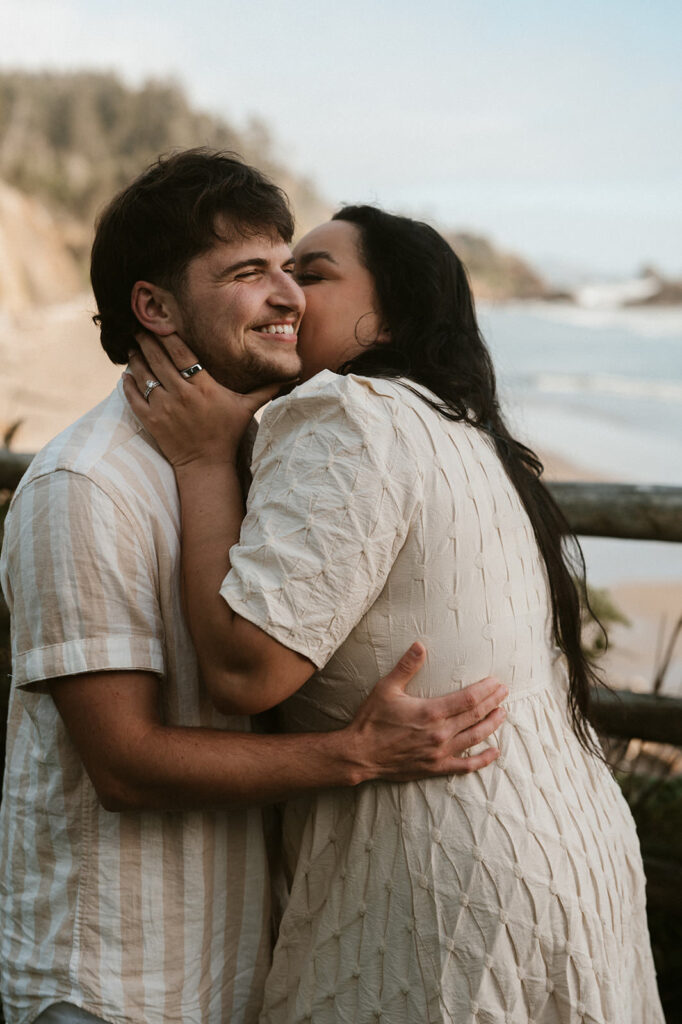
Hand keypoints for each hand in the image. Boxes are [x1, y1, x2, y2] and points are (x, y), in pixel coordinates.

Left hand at [122, 331, 278, 468]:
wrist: (206, 465)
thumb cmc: (228, 434)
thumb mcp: (247, 409)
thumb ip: (265, 390)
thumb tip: (291, 376)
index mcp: (204, 388)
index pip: (182, 354)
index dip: (169, 337)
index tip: (160, 324)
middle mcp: (182, 395)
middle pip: (159, 360)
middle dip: (147, 341)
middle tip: (139, 328)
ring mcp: (165, 409)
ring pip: (144, 376)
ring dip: (136, 359)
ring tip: (132, 347)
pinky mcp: (152, 422)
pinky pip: (135, 397)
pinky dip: (128, 384)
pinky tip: (127, 374)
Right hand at [346, 642, 506, 781]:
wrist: (360, 754)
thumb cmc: (372, 720)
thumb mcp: (387, 688)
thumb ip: (406, 667)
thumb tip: (419, 645)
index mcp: (431, 712)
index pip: (468, 699)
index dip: (486, 690)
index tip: (497, 682)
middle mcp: (440, 733)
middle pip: (476, 716)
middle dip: (493, 702)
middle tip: (505, 692)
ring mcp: (440, 752)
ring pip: (475, 737)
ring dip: (492, 725)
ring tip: (503, 714)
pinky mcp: (436, 767)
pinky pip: (465, 765)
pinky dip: (483, 759)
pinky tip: (494, 752)